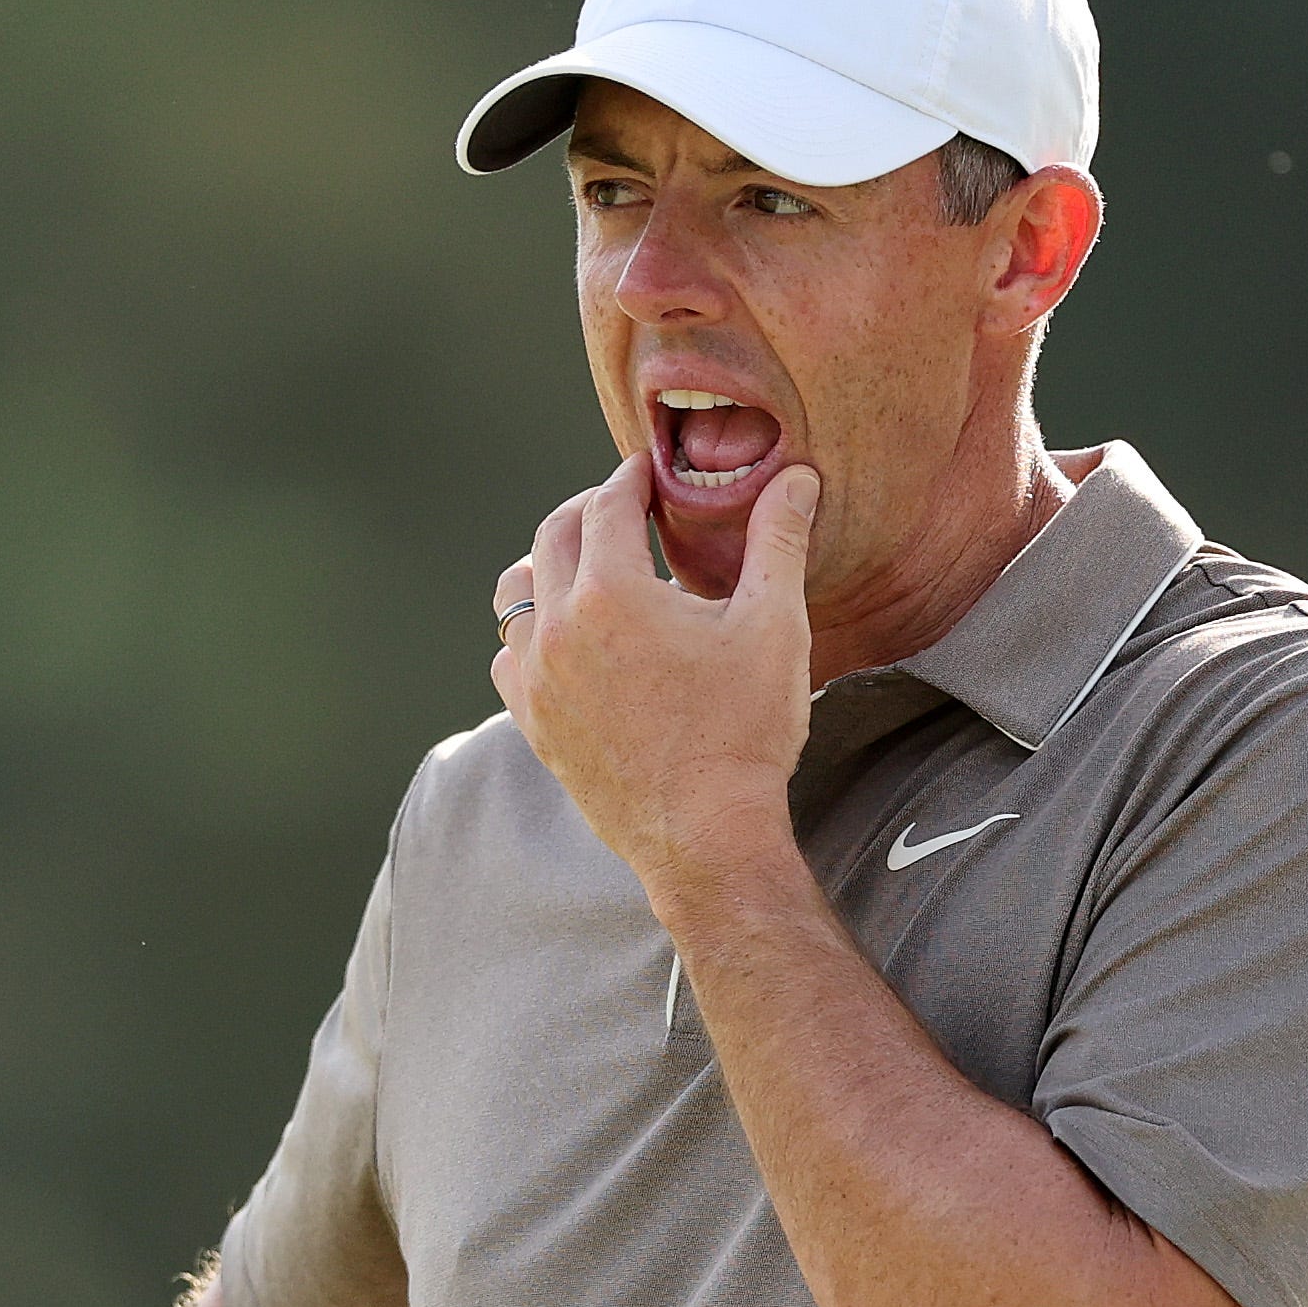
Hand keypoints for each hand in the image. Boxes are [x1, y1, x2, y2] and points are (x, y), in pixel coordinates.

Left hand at [491, 455, 823, 895]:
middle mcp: (557, 630)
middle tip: (623, 507)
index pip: (607, 504)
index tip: (650, 471)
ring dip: (550, 567)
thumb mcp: (775, 626)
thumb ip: (778, 540)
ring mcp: (536, 680)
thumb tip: (797, 476)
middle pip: (552, 536)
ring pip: (517, 595)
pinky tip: (571, 640)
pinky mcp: (532, 724)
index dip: (631, 478)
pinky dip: (532, 634)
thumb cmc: (745, 732)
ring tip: (590, 568)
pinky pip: (510, 657)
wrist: (706, 835)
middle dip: (588, 510)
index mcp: (612, 594)